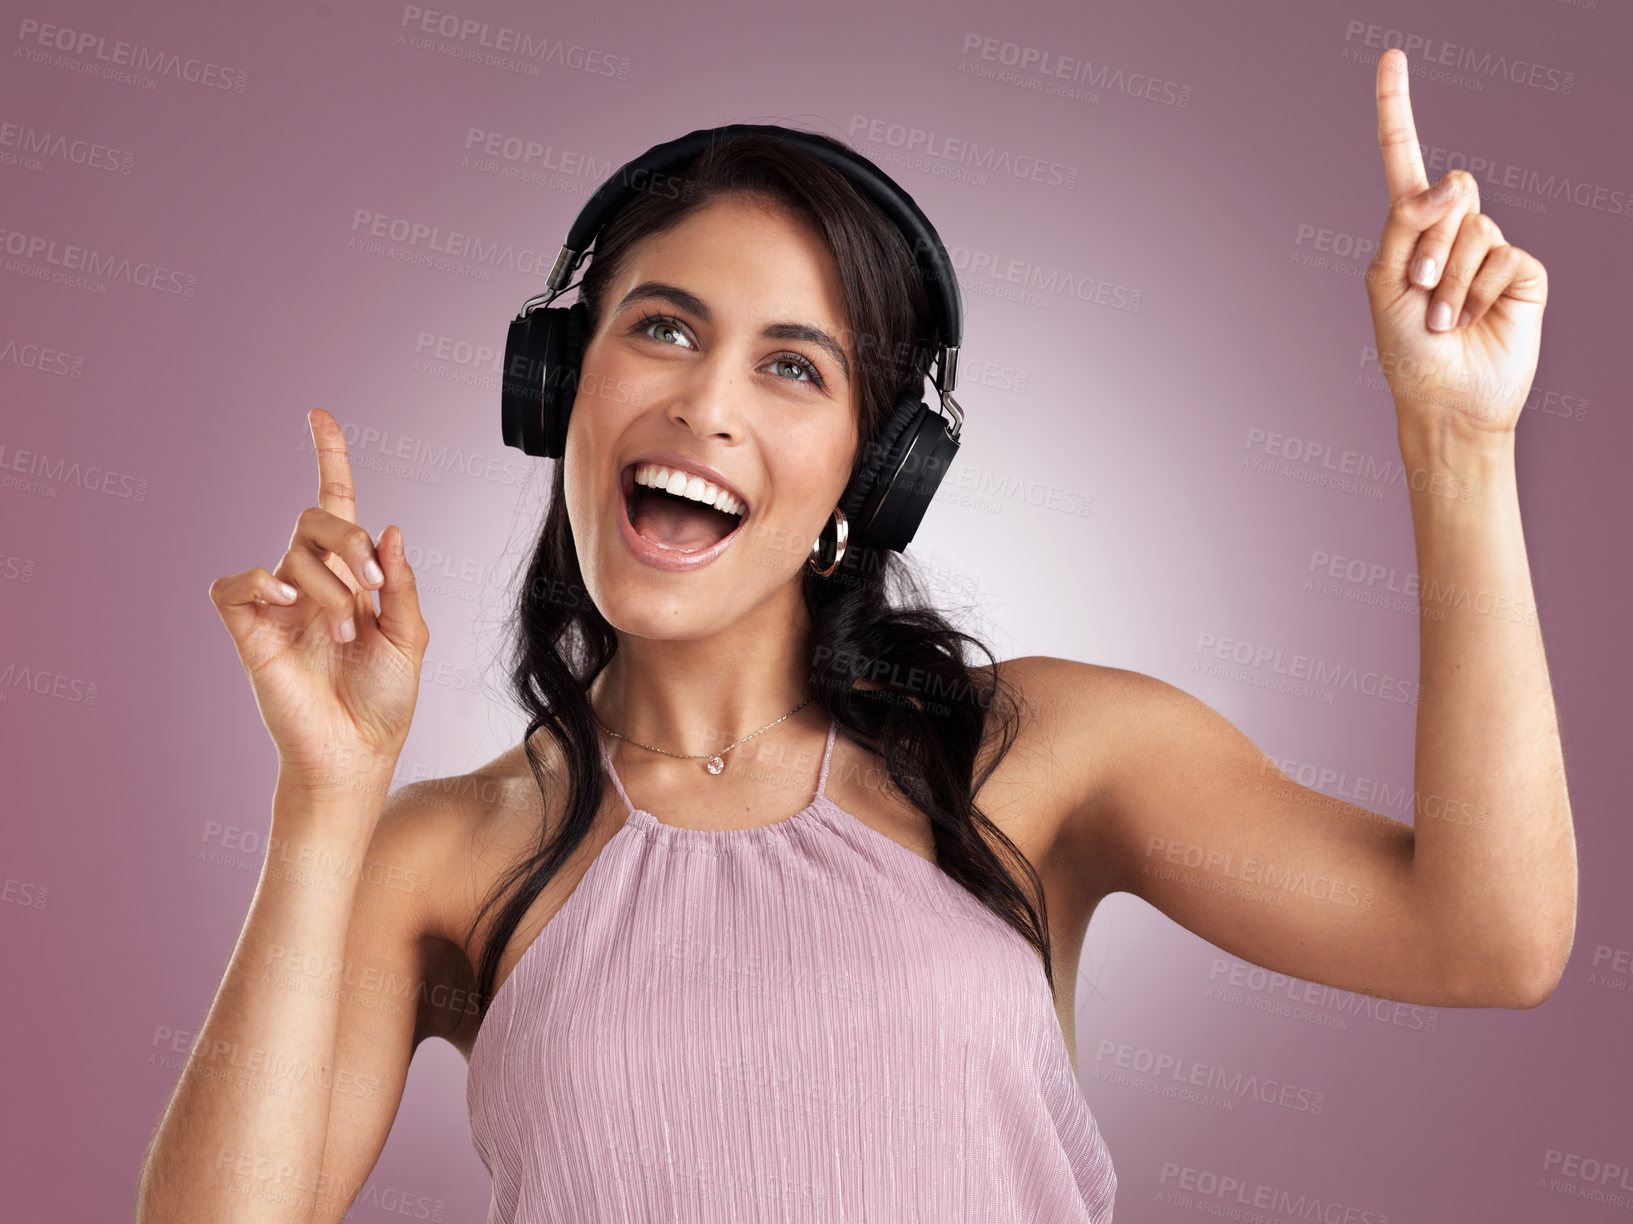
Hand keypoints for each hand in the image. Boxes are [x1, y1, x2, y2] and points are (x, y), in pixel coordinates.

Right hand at [208, 409, 428, 791]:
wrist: (358, 752)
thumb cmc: (384, 700)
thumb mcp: (411, 637)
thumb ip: (401, 583)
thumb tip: (390, 528)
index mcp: (352, 575)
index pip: (336, 503)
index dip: (328, 457)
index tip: (319, 415)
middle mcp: (312, 581)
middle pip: (317, 517)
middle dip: (349, 540)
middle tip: (374, 585)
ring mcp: (279, 604)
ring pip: (292, 552)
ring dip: (331, 588)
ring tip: (346, 634)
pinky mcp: (250, 630)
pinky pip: (235, 583)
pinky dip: (261, 582)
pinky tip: (289, 604)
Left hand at [1364, 48, 1548, 441]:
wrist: (1446, 401)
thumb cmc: (1406, 350)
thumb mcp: (1386, 282)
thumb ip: (1406, 224)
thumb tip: (1451, 182)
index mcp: (1408, 229)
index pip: (1403, 159)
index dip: (1396, 108)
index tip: (1391, 56)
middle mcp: (1451, 231)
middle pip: (1451, 191)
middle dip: (1431, 243)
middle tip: (1422, 291)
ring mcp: (1489, 248)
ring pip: (1474, 228)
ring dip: (1451, 280)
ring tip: (1445, 320)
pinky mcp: (1522, 272)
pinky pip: (1502, 255)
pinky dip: (1480, 292)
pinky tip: (1474, 321)